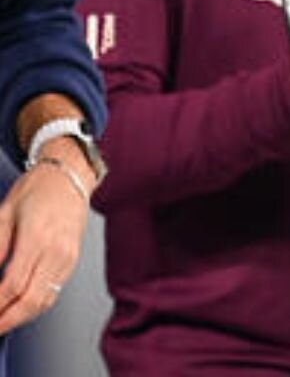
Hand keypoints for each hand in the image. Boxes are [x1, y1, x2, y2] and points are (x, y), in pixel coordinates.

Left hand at [0, 145, 92, 333]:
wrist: (69, 176)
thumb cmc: (37, 190)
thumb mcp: (4, 215)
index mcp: (38, 239)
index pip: (13, 285)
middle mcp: (57, 252)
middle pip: (32, 300)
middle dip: (8, 320)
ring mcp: (68, 258)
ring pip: (45, 300)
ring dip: (22, 317)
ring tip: (3, 322)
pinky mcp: (72, 261)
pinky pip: (54, 291)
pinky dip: (35, 306)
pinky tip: (20, 308)